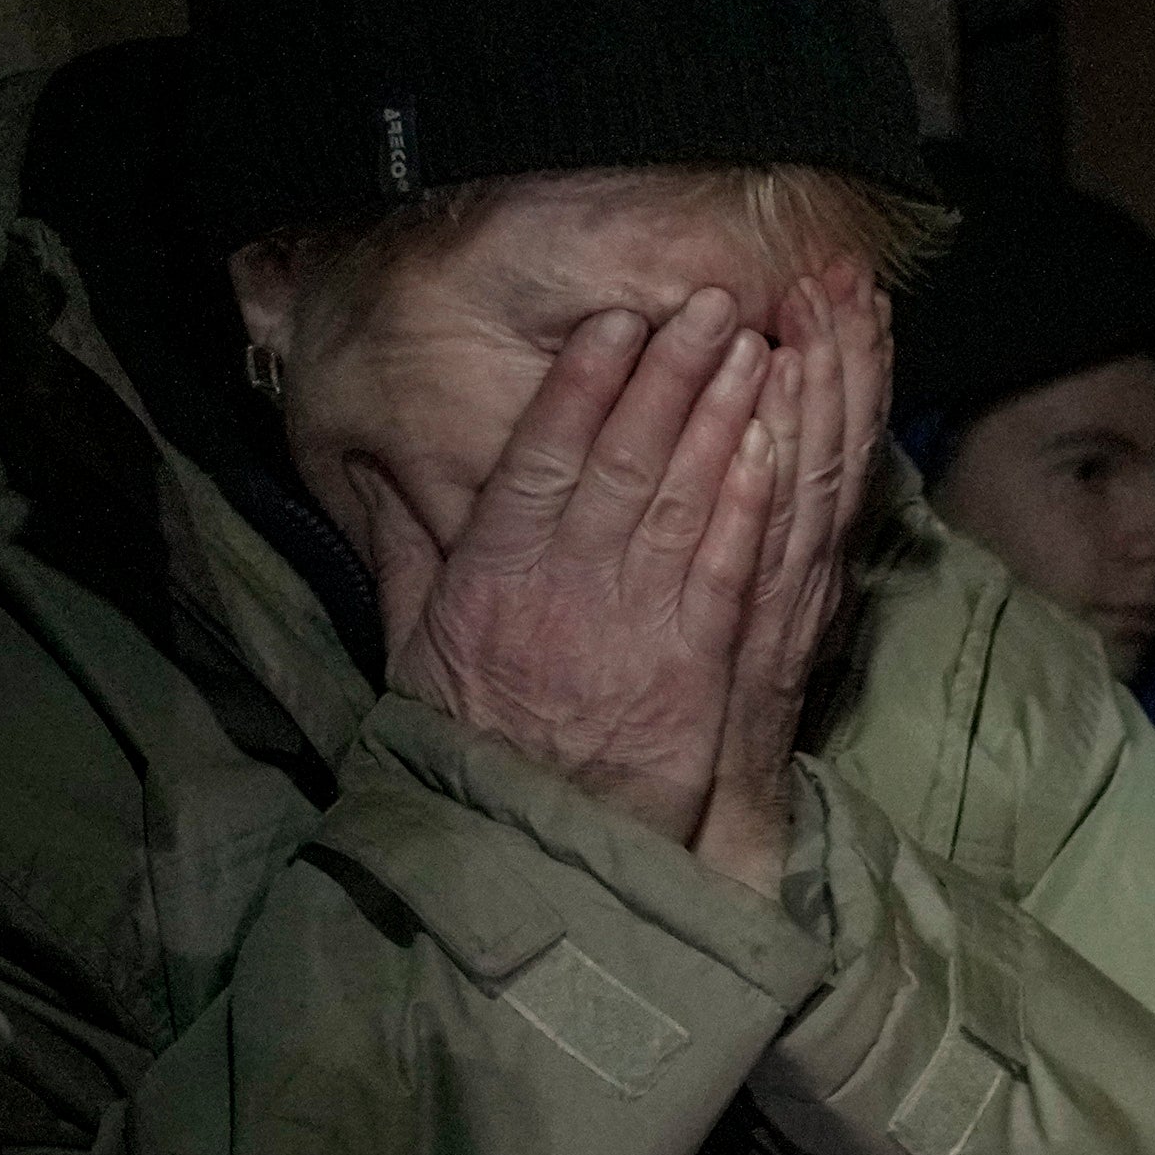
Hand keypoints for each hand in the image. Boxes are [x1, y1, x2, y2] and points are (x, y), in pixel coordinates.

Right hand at [368, 268, 871, 892]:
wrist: (519, 848)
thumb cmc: (466, 750)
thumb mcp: (411, 649)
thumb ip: (404, 561)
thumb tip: (381, 489)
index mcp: (491, 569)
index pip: (543, 456)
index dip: (584, 384)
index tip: (616, 325)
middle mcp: (564, 582)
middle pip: (626, 457)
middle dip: (673, 374)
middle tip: (714, 305)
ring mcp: (632, 622)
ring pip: (684, 498)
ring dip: (724, 417)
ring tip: (756, 348)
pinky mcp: (693, 669)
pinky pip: (726, 572)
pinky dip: (748, 506)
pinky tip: (772, 448)